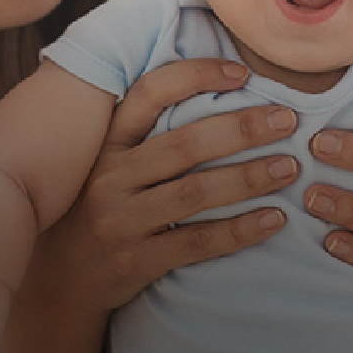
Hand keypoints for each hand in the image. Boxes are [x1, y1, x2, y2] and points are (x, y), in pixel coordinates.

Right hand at [28, 58, 296, 315]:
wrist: (63, 279)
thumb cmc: (101, 208)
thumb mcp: (110, 164)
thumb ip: (148, 134)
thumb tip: (221, 92)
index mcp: (107, 143)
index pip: (150, 93)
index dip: (196, 76)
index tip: (243, 73)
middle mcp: (110, 176)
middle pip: (185, 144)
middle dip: (243, 129)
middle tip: (288, 121)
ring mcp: (120, 221)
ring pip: (194, 192)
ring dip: (248, 178)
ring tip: (289, 168)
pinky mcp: (135, 261)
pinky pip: (196, 243)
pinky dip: (240, 231)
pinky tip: (274, 220)